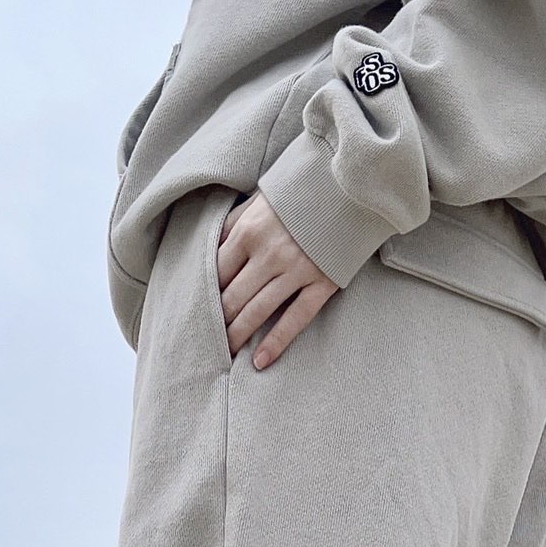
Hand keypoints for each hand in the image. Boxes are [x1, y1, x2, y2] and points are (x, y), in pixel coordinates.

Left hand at [216, 191, 338, 368]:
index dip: (203, 293)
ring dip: (238, 336)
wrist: (349, 184)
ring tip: (225, 353)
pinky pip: (295, 320)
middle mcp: (269, 253)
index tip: (196, 310)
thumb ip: (235, 224)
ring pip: (258, 312)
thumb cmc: (299, 191)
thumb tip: (210, 249)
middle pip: (232, 297)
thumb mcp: (259, 198)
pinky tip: (260, 361)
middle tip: (205, 339)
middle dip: (216, 321)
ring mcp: (296, 271)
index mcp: (249, 230)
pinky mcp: (321, 283)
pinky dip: (275, 343)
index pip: (215, 272)